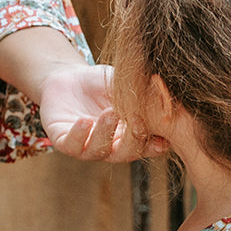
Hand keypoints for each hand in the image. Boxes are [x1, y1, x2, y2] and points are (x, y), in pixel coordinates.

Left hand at [38, 64, 166, 162]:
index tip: (163, 137)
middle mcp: (110, 147)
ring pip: (99, 150)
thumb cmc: (101, 84)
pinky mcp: (63, 141)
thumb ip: (143, 93)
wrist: (68, 77)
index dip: (156, 144)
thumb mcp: (124, 85)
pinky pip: (71, 145)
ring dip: (106, 133)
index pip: (147, 145)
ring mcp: (86, 146)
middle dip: (134, 139)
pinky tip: (85, 121)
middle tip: (136, 119)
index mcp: (129, 136)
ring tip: (110, 113)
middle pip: (126, 153)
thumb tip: (167, 95)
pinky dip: (79, 135)